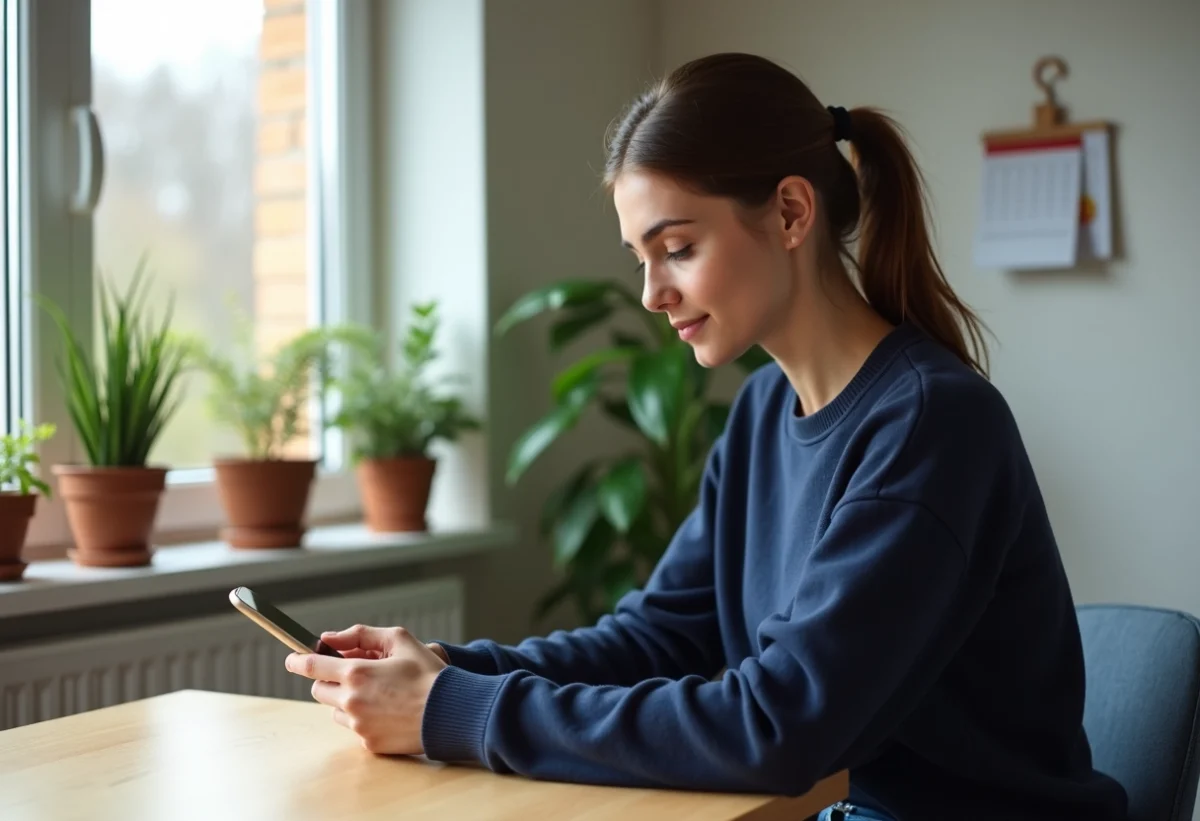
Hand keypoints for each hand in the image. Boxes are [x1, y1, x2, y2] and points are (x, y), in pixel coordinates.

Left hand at [284, 624, 446, 754]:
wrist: (451, 712)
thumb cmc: (428, 674)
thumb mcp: (399, 640)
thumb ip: (360, 634)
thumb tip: (329, 637)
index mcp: (356, 673)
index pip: (311, 666)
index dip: (297, 660)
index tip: (292, 659)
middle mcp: (351, 701)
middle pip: (319, 691)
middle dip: (329, 680)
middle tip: (352, 675)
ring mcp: (358, 725)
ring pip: (336, 711)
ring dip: (347, 701)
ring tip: (378, 695)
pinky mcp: (369, 745)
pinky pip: (355, 729)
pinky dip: (364, 719)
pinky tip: (388, 712)